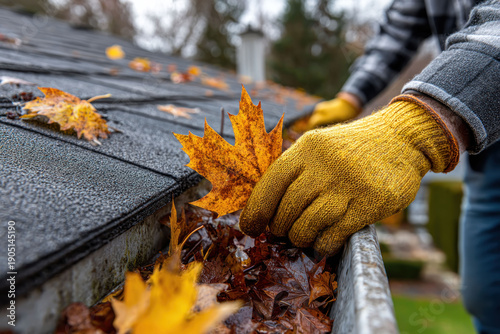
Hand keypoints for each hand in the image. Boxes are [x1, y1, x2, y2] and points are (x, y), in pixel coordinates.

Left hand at [240, 95, 458, 255]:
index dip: (255, 210)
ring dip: (300, 238)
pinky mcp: (370, 203)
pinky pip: (333, 235)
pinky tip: (326, 239)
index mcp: (307, 148)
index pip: (270, 184)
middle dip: (280, 227)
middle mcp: (324, 165)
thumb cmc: (352, 149)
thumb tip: (265, 208)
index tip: (249, 227)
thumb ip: (295, 171)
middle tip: (284, 231)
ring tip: (304, 235)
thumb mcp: (320, 146)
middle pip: (286, 209)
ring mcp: (348, 184)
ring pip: (306, 226)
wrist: (402, 138)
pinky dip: (323, 244)